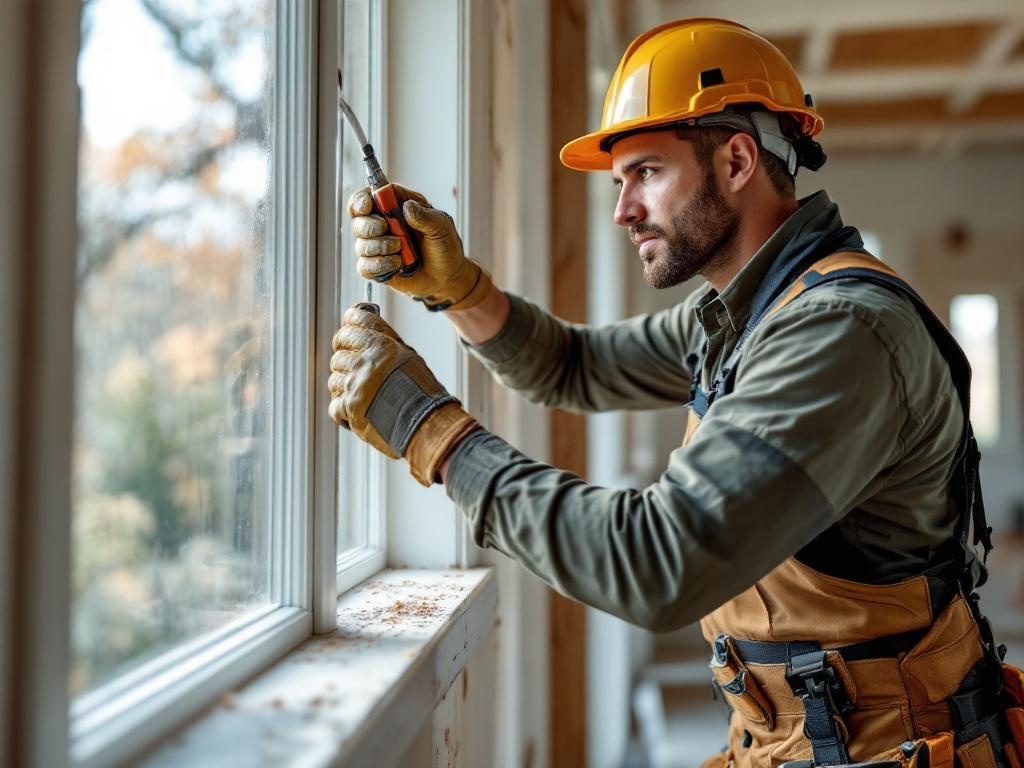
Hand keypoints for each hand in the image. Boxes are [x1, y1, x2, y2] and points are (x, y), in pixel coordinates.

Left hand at [328, 305, 479, 484]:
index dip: (351, 322)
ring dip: (344, 385)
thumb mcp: (410, 358)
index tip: (350, 326)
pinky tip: (356, 411)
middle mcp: (365, 362)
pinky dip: (343, 409)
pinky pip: (334, 404)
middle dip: (344, 354)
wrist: (427, 425)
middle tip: (351, 361)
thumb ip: (386, 343)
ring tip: (361, 393)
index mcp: (382, 346)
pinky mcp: (348, 408)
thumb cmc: (423, 393)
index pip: (356, 320)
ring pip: (334, 378)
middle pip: (340, 349)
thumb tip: (369, 331)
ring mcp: (355, 385)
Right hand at [348, 184, 491, 310]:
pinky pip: (364, 266)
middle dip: (370, 226)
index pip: (365, 197)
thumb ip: (425, 216)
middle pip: (358, 220)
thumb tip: (407, 207)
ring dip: (381, 248)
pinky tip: (397, 265)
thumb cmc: (444, 247)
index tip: (368, 206)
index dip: (361, 200)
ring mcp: (377, 247)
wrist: (447, 277)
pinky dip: (380, 265)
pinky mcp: (376, 267)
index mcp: (395, 207)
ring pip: (361, 245)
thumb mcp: (441, 226)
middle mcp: (382, 225)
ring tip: (402, 251)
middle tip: (390, 231)